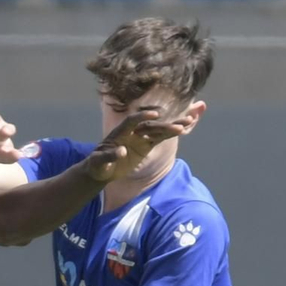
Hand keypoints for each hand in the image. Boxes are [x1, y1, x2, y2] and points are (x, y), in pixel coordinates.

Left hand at [83, 105, 201, 182]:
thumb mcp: (99, 162)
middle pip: (149, 125)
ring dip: (172, 126)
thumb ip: (109, 156)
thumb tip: (121, 151)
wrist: (102, 169)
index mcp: (119, 133)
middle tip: (179, 124)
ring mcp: (139, 137)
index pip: (131, 122)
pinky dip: (170, 133)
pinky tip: (183, 129)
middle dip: (164, 124)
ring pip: (158, 130)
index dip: (141, 117)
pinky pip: (159, 138)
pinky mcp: (146, 145)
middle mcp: (131, 132)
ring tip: (188, 122)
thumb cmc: (97, 165)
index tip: (155, 115)